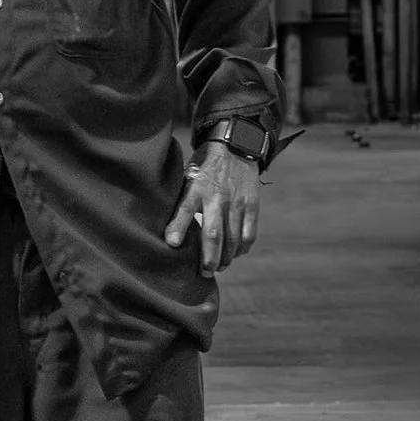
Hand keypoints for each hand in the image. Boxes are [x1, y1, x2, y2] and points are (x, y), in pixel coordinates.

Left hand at [164, 140, 261, 275]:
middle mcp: (217, 196)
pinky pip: (248, 234)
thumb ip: (180, 200)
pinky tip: (234, 255)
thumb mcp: (187, 177)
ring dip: (225, 258)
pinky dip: (241, 248)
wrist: (234, 146)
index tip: (172, 244)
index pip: (184, 208)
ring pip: (232, 239)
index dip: (178, 227)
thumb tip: (167, 228)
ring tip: (218, 268)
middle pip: (213, 234)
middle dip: (209, 258)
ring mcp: (236, 202)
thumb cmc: (204, 167)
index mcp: (196, 187)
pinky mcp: (252, 205)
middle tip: (205, 274)